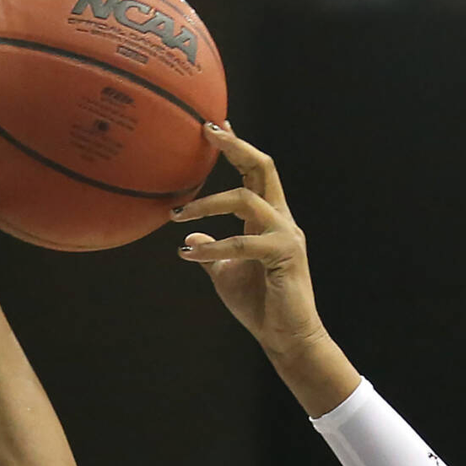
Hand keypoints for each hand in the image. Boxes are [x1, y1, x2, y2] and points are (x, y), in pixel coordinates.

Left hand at [172, 126, 326, 361]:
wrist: (287, 339)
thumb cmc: (260, 307)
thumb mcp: (226, 275)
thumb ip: (211, 253)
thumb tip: (189, 239)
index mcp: (270, 219)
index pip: (255, 173)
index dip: (237, 148)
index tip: (216, 126)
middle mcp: (281, 219)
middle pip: (263, 167)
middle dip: (235, 146)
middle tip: (207, 131)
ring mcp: (286, 235)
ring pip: (247, 199)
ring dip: (208, 204)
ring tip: (179, 215)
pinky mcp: (284, 255)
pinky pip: (243, 243)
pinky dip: (213, 249)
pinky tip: (189, 254)